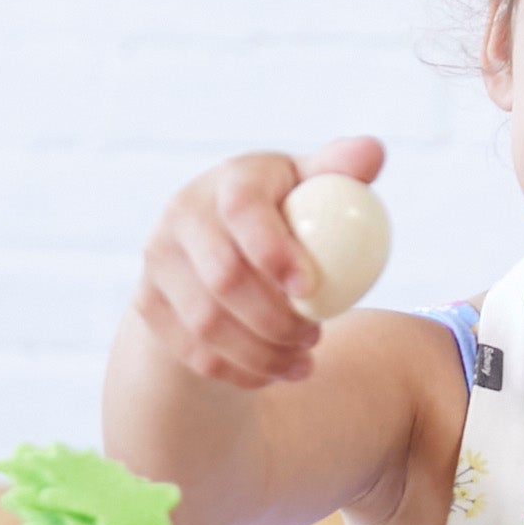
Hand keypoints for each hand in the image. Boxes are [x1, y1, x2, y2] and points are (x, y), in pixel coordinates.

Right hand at [135, 135, 385, 389]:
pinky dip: (242, 372)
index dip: (274, 251)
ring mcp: (159, 259)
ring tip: (303, 357)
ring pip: (208, 325)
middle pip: (224, 278)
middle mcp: (183, 213)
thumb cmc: (283, 214)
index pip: (242, 210)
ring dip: (264, 352)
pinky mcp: (149, 303)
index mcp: (230, 180)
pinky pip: (195, 353)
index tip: (309, 287)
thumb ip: (341, 171)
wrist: (218, 251)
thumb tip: (374, 152)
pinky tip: (275, 372)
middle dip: (277, 319)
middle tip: (315, 335)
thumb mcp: (311, 186)